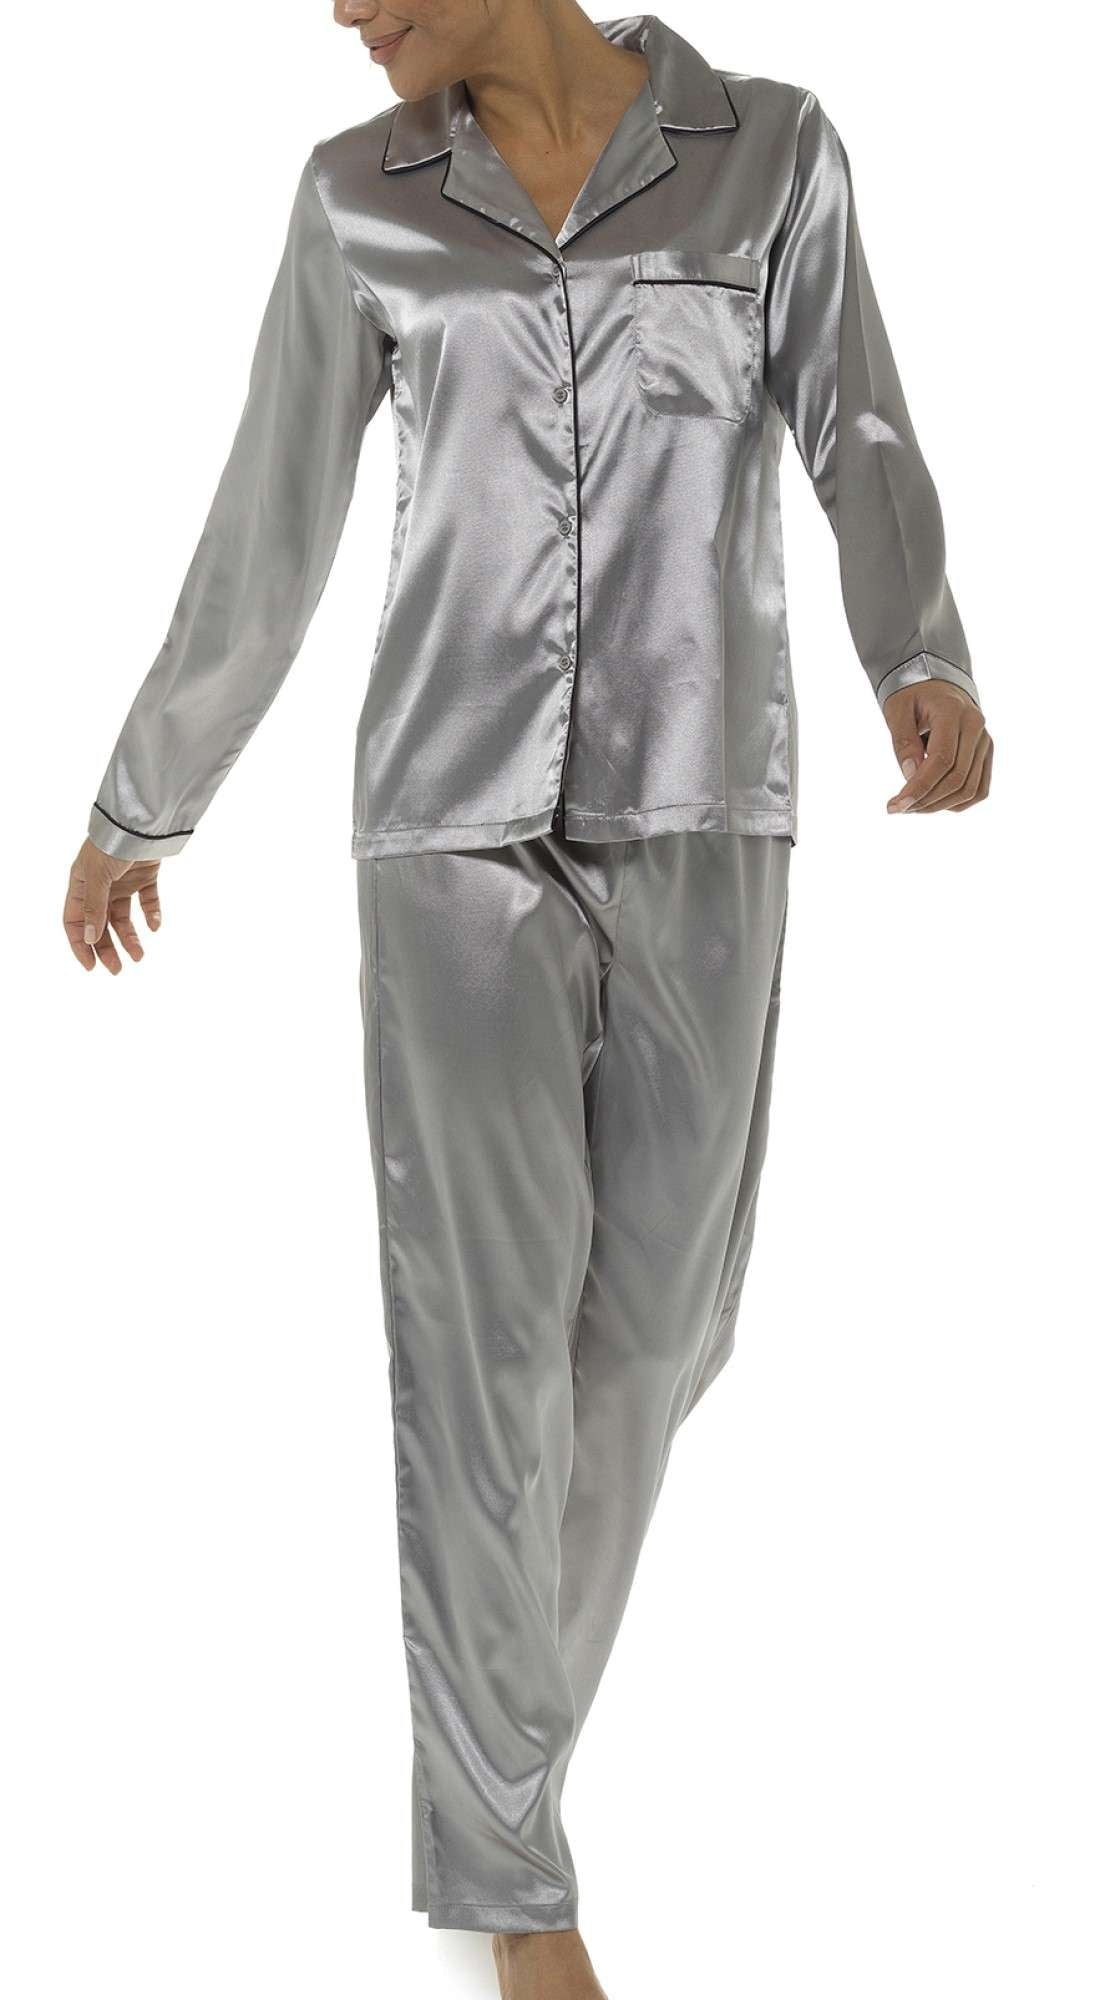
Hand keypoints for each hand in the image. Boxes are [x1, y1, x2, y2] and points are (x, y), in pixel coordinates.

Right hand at [64, 838, 162, 973]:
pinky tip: (155, 926)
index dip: (80, 944)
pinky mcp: (145, 875)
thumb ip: (95, 908)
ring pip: (123, 917)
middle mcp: (100, 885)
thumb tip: (90, 939)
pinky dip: (152, 914)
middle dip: (107, 948)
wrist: (143, 820)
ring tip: (140, 956)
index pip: (75, 921)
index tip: (91, 966)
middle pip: (100, 924)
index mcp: (81, 884)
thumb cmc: (113, 844)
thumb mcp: (98, 877)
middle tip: (118, 970)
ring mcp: (123, 881)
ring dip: (131, 937)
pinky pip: (148, 900)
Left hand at [884, 681, 992, 815]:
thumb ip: (903, 741)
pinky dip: (957, 802)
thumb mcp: (897, 710)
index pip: (941, 759)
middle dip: (926, 800)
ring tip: (913, 807)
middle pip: (957, 778)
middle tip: (899, 808)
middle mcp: (976, 726)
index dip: (919, 787)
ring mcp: (984, 741)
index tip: (895, 806)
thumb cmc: (912, 694)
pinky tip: (933, 802)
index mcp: (953, 711)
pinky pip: (979, 788)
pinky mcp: (986, 754)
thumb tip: (910, 775)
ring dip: (939, 805)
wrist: (936, 684)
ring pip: (970, 788)